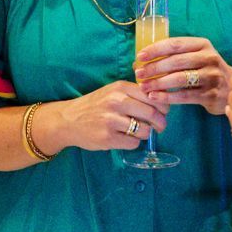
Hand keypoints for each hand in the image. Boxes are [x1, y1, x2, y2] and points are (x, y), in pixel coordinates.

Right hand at [46, 81, 166, 151]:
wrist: (68, 120)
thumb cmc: (95, 105)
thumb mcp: (113, 91)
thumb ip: (134, 93)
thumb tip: (162, 102)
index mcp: (120, 87)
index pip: (153, 96)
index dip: (163, 106)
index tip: (163, 112)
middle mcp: (116, 101)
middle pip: (152, 113)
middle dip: (160, 123)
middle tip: (159, 127)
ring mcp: (111, 120)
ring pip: (145, 130)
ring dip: (146, 134)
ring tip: (138, 132)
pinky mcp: (107, 137)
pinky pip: (133, 143)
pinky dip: (133, 143)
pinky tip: (125, 138)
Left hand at [136, 36, 231, 113]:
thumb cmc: (206, 71)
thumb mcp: (197, 56)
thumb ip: (175, 56)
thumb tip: (141, 61)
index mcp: (202, 45)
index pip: (175, 44)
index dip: (155, 49)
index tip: (139, 56)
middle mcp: (209, 58)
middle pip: (176, 61)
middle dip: (154, 68)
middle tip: (139, 74)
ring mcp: (212, 77)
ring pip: (180, 79)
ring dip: (158, 83)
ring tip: (144, 87)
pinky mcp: (211, 95)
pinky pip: (184, 96)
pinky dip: (167, 97)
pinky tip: (154, 97)